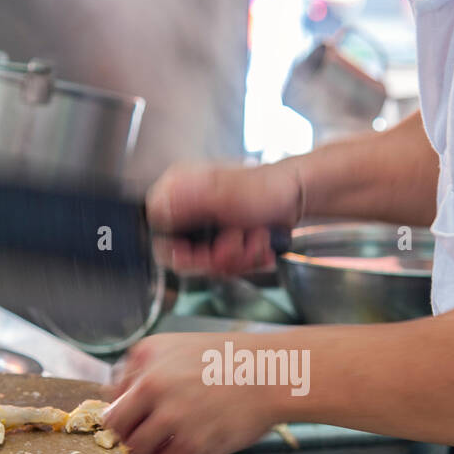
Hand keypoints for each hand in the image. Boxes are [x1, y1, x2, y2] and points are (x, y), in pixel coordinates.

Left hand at [101, 333, 279, 453]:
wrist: (271, 374)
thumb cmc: (231, 360)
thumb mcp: (179, 347)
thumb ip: (146, 369)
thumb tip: (120, 399)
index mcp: (147, 355)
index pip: (113, 395)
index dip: (125, 410)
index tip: (136, 417)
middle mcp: (153, 383)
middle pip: (117, 425)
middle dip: (129, 433)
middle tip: (147, 434)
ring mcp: (171, 414)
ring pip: (138, 447)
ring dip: (151, 448)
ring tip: (172, 440)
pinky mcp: (192, 441)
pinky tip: (190, 445)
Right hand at [147, 158, 302, 275]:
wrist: (296, 197)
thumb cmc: (267, 187)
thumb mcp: (227, 192)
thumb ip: (191, 200)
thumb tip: (158, 207)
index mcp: (179, 190)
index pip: (157, 232)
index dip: (179, 252)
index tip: (204, 255)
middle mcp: (187, 209)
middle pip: (183, 255)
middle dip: (217, 257)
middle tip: (239, 243)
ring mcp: (204, 227)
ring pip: (206, 264)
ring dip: (237, 258)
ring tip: (256, 239)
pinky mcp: (220, 241)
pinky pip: (223, 265)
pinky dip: (245, 261)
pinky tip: (258, 246)